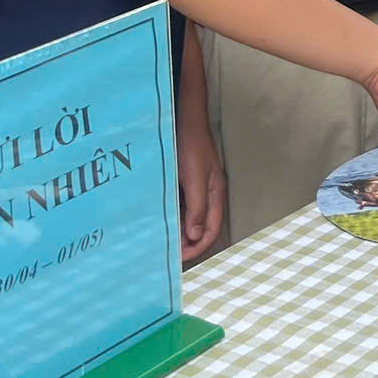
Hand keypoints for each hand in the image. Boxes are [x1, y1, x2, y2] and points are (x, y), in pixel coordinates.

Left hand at [175, 105, 226, 260]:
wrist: (182, 119)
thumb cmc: (190, 145)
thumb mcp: (194, 177)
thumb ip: (197, 206)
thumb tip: (196, 236)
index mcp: (215, 194)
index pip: (212, 230)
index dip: (198, 247)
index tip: (181, 258)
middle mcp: (208, 194)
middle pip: (203, 227)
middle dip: (189, 243)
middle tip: (169, 255)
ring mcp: (197, 188)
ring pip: (191, 218)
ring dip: (180, 232)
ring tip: (164, 243)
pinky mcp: (185, 182)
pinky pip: (182, 207)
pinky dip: (174, 218)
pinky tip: (162, 221)